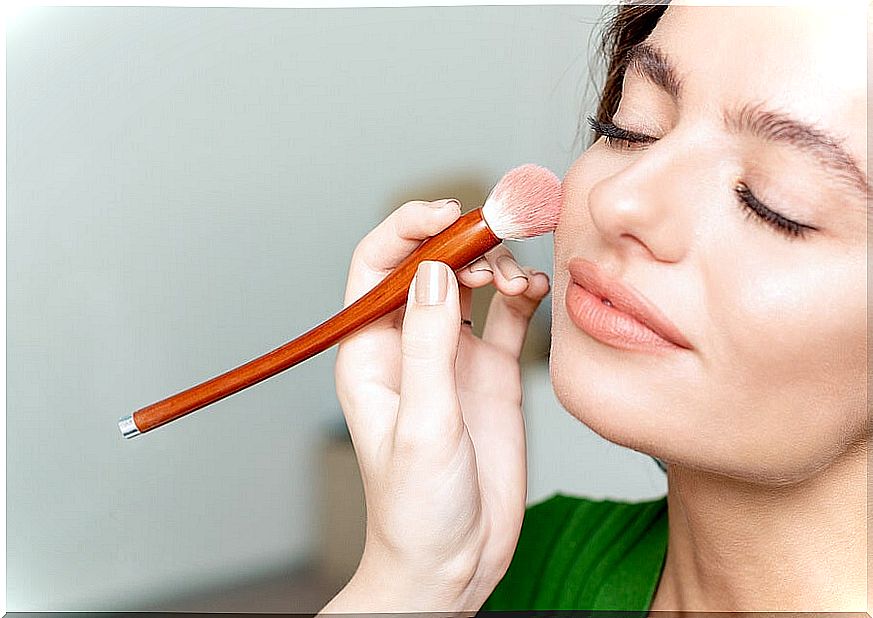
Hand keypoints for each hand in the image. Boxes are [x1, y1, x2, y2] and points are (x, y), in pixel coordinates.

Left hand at [320, 198, 550, 612]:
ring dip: (498, 266)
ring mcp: (452, 356)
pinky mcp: (491, 373)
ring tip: (519, 282)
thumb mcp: (422, 426)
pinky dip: (524, 295)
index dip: (407, 229)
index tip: (447, 215)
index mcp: (371, 352)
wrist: (454, 561)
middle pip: (431, 264)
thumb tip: (435, 270)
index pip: (377, 267)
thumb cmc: (417, 508)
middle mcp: (410, 344)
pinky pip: (508, 316)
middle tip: (500, 240)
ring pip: (472, 282)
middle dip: (464, 241)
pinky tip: (537, 293)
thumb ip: (428, 345)